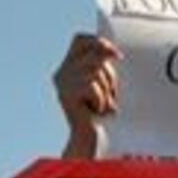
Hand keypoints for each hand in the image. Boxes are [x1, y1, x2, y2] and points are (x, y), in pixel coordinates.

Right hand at [54, 33, 121, 159]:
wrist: (90, 138)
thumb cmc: (102, 111)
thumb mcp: (104, 82)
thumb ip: (103, 65)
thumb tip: (111, 51)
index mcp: (68, 66)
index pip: (79, 39)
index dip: (98, 42)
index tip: (116, 55)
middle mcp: (61, 73)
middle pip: (92, 55)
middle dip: (108, 73)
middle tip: (111, 91)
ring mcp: (62, 84)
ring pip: (94, 71)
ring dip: (106, 89)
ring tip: (103, 104)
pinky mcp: (66, 95)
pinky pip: (92, 86)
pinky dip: (101, 99)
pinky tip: (97, 109)